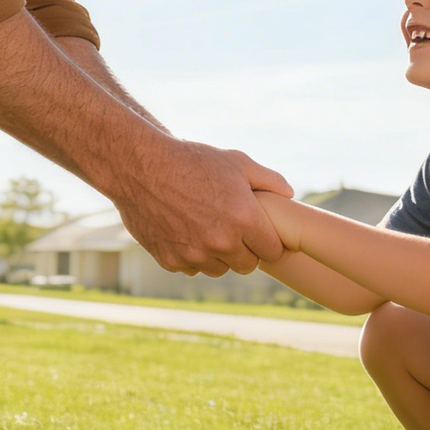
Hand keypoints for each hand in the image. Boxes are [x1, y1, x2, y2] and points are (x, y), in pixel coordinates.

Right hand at [108, 137, 292, 275]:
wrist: (140, 167)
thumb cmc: (191, 160)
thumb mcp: (236, 161)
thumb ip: (269, 180)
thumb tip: (290, 195)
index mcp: (244, 219)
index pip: (272, 251)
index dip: (268, 242)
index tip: (261, 235)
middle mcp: (221, 242)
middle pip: (247, 266)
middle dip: (245, 251)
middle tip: (235, 232)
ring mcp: (194, 255)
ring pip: (219, 269)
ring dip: (218, 256)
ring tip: (208, 229)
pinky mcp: (170, 261)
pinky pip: (191, 268)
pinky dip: (191, 255)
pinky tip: (184, 231)